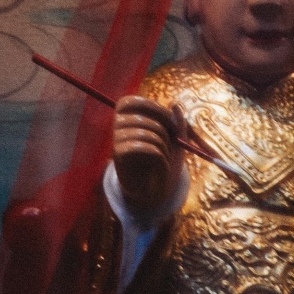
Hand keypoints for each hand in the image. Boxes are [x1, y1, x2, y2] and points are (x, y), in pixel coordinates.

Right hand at [112, 96, 184, 220]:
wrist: (154, 192)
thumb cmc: (163, 164)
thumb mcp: (176, 142)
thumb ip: (178, 124)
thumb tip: (175, 105)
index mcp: (128, 119)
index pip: (130, 102)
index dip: (152, 107)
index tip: (170, 120)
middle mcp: (117, 128)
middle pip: (141, 117)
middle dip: (163, 129)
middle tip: (172, 142)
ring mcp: (116, 141)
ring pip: (147, 134)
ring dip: (164, 147)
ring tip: (166, 158)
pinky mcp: (119, 156)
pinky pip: (144, 148)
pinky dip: (161, 158)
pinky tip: (162, 166)